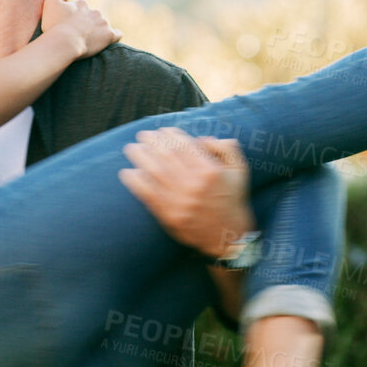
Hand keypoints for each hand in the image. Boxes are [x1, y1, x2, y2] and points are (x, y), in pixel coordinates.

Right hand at [39, 0, 120, 58]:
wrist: (64, 43)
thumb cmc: (55, 25)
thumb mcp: (50, 3)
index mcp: (81, 4)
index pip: (80, 8)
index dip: (74, 17)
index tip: (67, 27)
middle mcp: (95, 11)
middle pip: (92, 17)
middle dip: (86, 24)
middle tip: (77, 35)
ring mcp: (103, 23)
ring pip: (102, 25)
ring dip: (97, 31)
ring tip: (88, 41)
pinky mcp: (109, 35)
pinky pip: (117, 34)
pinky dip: (112, 37)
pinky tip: (107, 41)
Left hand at [118, 129, 254, 258]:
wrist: (227, 235)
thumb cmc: (231, 199)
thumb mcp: (239, 170)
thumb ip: (226, 148)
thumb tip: (201, 139)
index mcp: (210, 171)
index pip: (184, 146)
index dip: (170, 135)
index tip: (162, 130)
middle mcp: (194, 185)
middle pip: (166, 156)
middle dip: (151, 142)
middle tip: (142, 135)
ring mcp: (180, 201)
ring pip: (154, 172)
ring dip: (140, 158)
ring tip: (131, 149)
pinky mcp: (169, 215)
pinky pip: (148, 194)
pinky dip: (135, 182)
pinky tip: (127, 173)